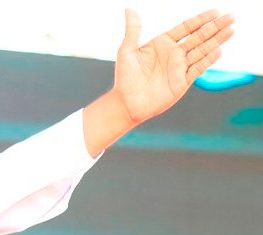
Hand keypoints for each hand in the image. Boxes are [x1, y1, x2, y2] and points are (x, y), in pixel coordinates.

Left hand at [82, 8, 233, 156]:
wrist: (126, 103)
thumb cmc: (124, 78)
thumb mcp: (127, 51)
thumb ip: (133, 30)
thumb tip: (129, 10)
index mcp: (162, 44)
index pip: (186, 28)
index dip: (200, 20)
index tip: (215, 11)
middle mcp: (173, 54)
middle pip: (199, 37)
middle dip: (214, 27)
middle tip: (230, 17)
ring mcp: (179, 67)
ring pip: (202, 51)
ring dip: (217, 41)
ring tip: (231, 30)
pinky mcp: (183, 81)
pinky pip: (198, 68)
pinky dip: (208, 60)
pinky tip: (218, 50)